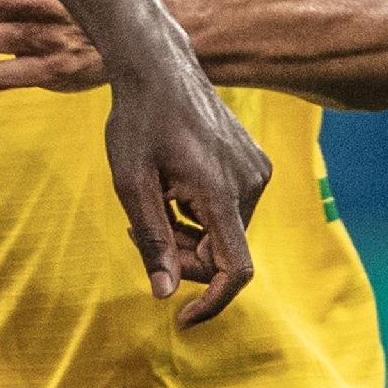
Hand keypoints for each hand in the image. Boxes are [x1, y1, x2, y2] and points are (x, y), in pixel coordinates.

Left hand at [0, 0, 270, 325]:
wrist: (159, 67)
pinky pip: (229, 211)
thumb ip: (151, 240)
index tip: (185, 320)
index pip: (236, 268)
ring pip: (225, 233)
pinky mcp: (256, 164)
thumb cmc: (137, 121)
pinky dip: (199, 214)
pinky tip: (172, 186)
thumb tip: (164, 294)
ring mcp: (257, 171)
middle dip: (182, 256)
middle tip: (138, 233)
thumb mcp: (130, 183)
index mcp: (222, 192)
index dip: (214, 301)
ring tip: (150, 201)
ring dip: (187, 234)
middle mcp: (252, 183)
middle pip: (224, 253)